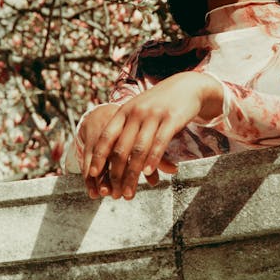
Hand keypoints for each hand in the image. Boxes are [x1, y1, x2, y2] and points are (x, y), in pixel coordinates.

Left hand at [86, 72, 222, 199]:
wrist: (187, 86)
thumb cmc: (160, 102)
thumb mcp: (139, 109)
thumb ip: (126, 128)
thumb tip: (110, 157)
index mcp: (125, 111)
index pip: (107, 136)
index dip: (99, 156)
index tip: (93, 174)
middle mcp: (136, 112)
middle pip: (121, 148)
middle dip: (115, 174)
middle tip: (114, 194)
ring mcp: (154, 115)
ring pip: (138, 150)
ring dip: (132, 175)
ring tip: (129, 193)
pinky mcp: (171, 119)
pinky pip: (159, 142)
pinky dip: (152, 159)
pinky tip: (148, 173)